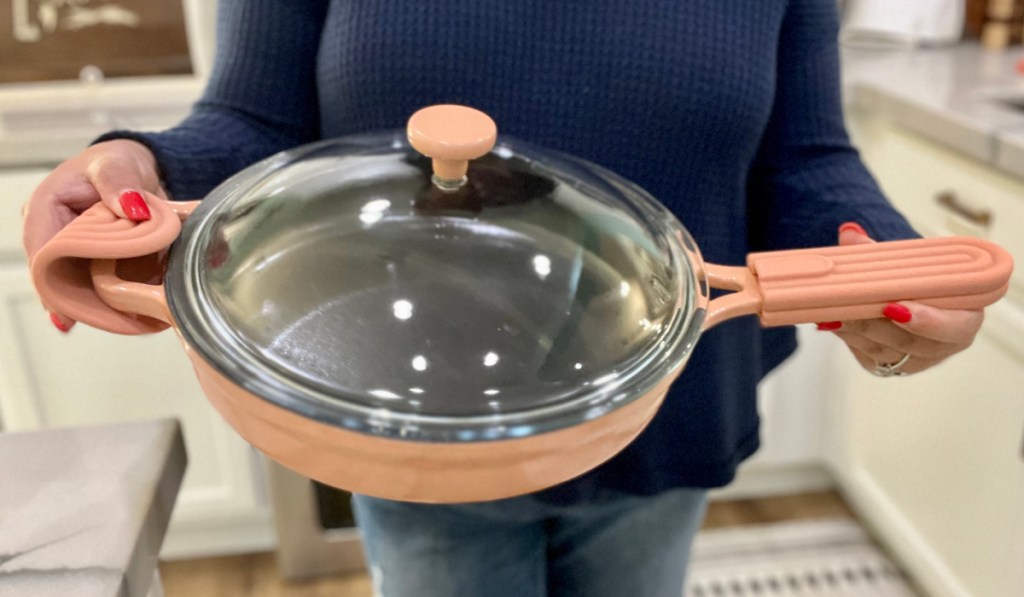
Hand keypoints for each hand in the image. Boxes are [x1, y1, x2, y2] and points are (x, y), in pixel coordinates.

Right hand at [21, 139, 167, 331]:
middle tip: (96, 322)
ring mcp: (75, 249)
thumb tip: (130, 206)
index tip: (64, 310)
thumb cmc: (117, 162)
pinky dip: (112, 295)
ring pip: (78, 283)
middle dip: (74, 299)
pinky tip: (125, 314)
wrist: (140, 167)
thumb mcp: (115, 164)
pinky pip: (100, 281)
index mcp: (45, 209)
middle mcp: (54, 233)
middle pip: (57, 275)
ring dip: (95, 301)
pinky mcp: (97, 259)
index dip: (50, 283)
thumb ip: (119, 182)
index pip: (41, 251)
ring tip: (114, 322)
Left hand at [817, 222, 984, 376]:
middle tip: (849, 308)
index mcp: (965, 317)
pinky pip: (864, 354)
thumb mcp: (910, 263)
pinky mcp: (887, 366)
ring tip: (832, 312)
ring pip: (881, 350)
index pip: (955, 327)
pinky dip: (846, 336)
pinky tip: (829, 320)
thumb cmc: (920, 281)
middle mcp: (942, 345)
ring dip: (854, 330)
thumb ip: (879, 250)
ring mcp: (914, 360)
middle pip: (908, 342)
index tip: (895, 307)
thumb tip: (850, 232)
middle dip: (874, 324)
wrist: (914, 299)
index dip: (928, 320)